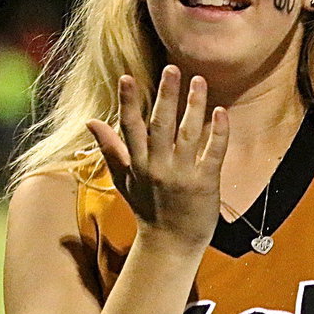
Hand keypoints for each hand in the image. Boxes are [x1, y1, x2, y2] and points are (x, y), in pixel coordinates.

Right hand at [87, 66, 228, 251]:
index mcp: (138, 164)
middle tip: (172, 68)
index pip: (130, 127)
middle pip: (160, 126)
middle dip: (166, 96)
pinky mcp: (205, 184)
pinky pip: (212, 154)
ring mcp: (182, 176)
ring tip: (199, 81)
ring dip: (194, 106)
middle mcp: (157, 167)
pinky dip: (218, 133)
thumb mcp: (123, 180)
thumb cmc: (148, 210)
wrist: (171, 245)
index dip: (128, 102)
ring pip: (188, 135)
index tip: (126, 77)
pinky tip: (221, 112)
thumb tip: (91, 121)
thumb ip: (110, 149)